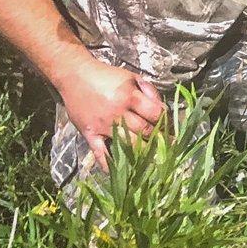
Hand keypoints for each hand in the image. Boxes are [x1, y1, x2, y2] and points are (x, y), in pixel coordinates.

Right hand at [56, 57, 165, 171]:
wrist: (75, 75)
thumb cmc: (106, 76)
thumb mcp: (131, 77)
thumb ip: (149, 90)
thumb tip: (162, 108)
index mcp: (129, 96)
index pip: (155, 113)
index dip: (165, 122)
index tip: (171, 128)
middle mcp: (117, 111)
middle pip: (143, 130)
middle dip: (159, 139)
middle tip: (168, 147)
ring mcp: (103, 124)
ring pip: (127, 143)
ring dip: (141, 153)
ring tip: (153, 159)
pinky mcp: (89, 133)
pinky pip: (100, 153)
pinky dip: (109, 164)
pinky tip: (118, 172)